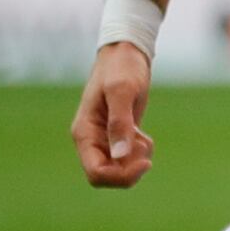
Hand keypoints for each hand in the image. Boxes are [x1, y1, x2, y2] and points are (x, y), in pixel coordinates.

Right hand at [73, 44, 155, 187]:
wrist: (127, 54)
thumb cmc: (122, 68)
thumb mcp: (122, 91)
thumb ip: (120, 123)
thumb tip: (120, 156)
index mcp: (84, 133)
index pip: (96, 173)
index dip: (120, 176)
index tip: (145, 162)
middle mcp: (91, 140)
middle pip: (107, 176)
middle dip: (130, 170)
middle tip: (145, 146)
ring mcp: (103, 139)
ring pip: (119, 169)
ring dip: (137, 160)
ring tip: (144, 137)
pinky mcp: (118, 136)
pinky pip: (128, 159)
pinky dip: (140, 153)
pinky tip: (143, 135)